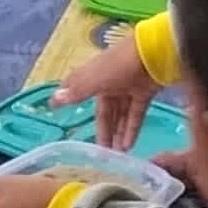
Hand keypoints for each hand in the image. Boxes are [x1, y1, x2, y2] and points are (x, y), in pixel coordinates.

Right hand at [52, 33, 159, 152]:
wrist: (153, 53)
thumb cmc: (118, 65)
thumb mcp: (95, 80)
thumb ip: (76, 92)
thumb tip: (53, 100)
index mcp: (95, 75)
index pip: (80, 90)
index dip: (72, 101)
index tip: (60, 114)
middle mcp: (111, 82)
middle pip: (105, 110)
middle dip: (103, 130)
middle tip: (101, 153)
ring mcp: (129, 87)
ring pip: (121, 114)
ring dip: (118, 133)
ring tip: (116, 155)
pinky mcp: (145, 93)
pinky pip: (135, 114)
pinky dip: (132, 129)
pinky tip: (128, 146)